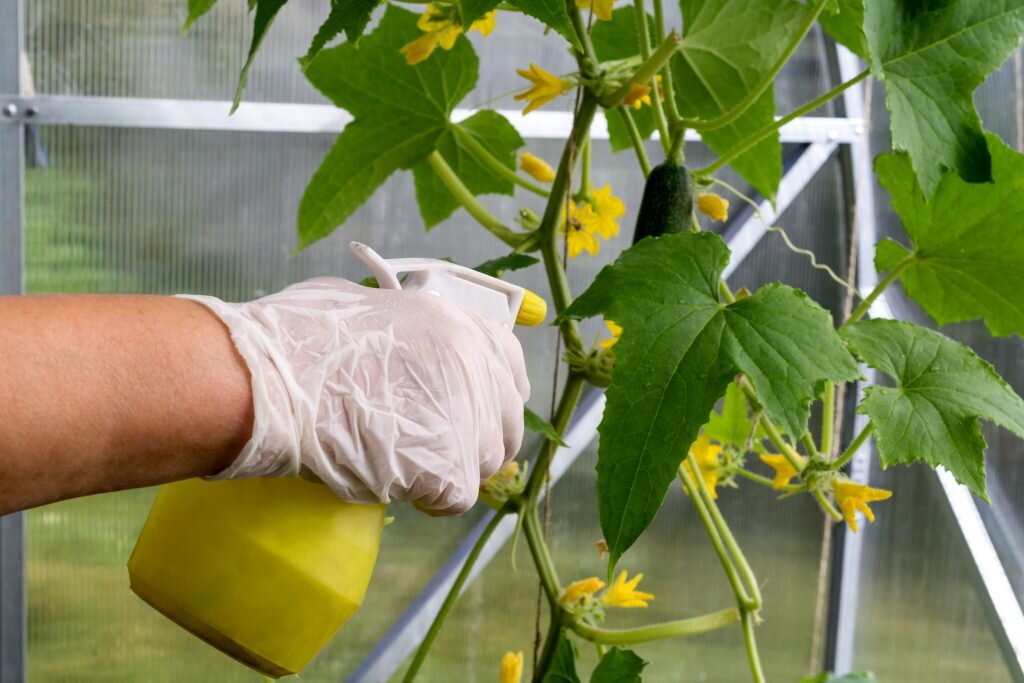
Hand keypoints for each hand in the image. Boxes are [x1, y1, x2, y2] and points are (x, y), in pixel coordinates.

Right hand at [180, 278, 529, 514]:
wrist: (269, 380)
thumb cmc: (296, 338)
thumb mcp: (364, 306)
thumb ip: (404, 327)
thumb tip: (403, 342)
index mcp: (457, 323)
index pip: (509, 366)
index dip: (494, 394)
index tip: (476, 411)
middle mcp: (474, 366)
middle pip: (505, 422)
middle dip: (476, 440)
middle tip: (436, 452)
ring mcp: (467, 417)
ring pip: (484, 463)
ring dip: (450, 470)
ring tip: (403, 465)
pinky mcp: (449, 467)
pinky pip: (455, 497)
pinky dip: (428, 498)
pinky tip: (394, 483)